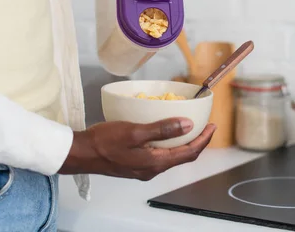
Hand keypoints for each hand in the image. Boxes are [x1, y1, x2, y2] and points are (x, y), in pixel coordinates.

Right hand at [58, 118, 215, 180]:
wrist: (81, 153)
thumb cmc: (105, 141)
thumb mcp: (135, 132)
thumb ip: (162, 129)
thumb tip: (188, 125)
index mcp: (156, 163)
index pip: (189, 153)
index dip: (204, 140)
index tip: (213, 126)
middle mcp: (152, 169)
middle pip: (182, 156)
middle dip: (197, 141)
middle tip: (205, 126)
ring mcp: (144, 168)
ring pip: (171, 156)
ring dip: (182, 142)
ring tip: (189, 126)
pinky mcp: (136, 164)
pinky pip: (159, 155)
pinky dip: (168, 143)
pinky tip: (164, 132)